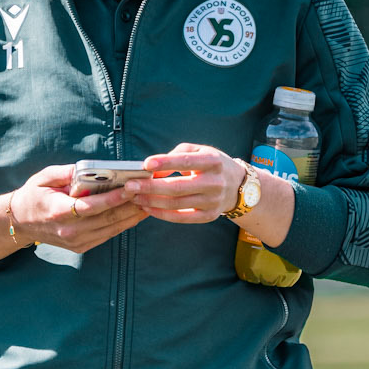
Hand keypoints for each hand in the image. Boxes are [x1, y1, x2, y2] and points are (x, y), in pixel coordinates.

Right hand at [0, 163, 144, 261]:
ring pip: (111, 229)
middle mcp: (70, 230)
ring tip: (149, 202)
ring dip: (132, 216)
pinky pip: (107, 235)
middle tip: (149, 192)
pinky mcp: (81, 247)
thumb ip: (67, 172)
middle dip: (131, 206)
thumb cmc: (33, 195)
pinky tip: (135, 213)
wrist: (20, 223)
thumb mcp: (44, 177)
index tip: (132, 188)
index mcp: (59, 211)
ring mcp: (76, 241)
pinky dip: (123, 224)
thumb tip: (91, 168)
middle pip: (107, 219)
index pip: (92, 206)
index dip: (114, 198)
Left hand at [130, 144, 244, 224]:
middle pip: (177, 187)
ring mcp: (212, 202)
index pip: (186, 162)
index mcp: (213, 162)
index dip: (166, 163)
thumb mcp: (200, 151)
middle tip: (130, 186)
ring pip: (176, 204)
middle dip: (150, 187)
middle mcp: (215, 182)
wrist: (238, 186)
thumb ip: (176, 155)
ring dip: (151, 202)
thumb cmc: (211, 165)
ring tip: (135, 197)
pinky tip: (147, 208)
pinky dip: (161, 214)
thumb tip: (153, 169)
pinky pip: (181, 218)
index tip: (146, 164)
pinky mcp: (208, 216)